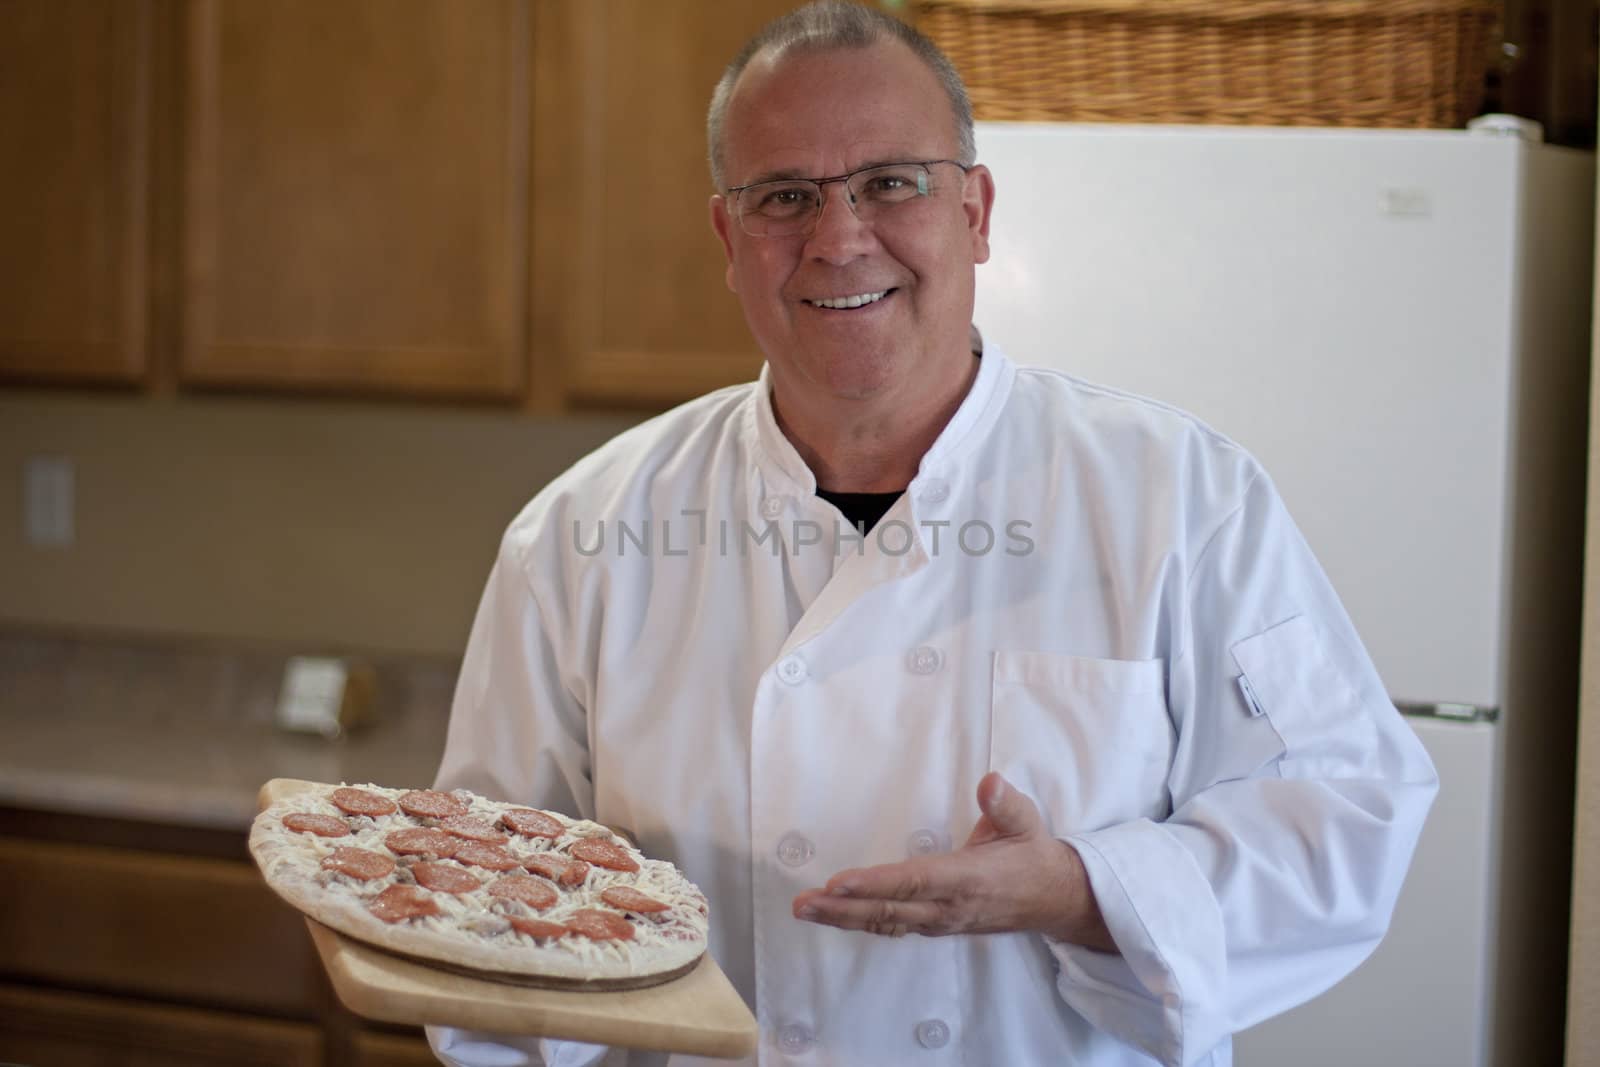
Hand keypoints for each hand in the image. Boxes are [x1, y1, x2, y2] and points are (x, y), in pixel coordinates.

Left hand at [791, 771, 1115, 951]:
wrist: (1055, 900)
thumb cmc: (1034, 856)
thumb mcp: (1027, 823)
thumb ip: (1006, 804)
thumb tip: (989, 782)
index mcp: (968, 878)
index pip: (913, 881)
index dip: (874, 884)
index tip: (838, 882)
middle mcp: (949, 906)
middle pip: (888, 911)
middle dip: (842, 908)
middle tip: (802, 903)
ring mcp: (941, 922)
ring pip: (886, 922)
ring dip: (844, 919)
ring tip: (806, 910)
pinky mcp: (937, 926)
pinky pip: (894, 926)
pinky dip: (862, 922)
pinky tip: (837, 916)